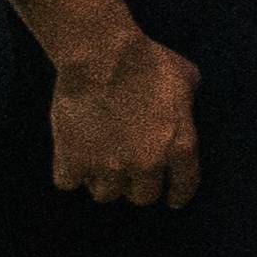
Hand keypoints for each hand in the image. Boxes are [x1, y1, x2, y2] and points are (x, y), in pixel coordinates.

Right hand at [49, 25, 205, 209]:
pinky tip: (72, 159)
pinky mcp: (73, 161)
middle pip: (142, 197)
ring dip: (103, 181)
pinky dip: (70, 173)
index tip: (171, 199)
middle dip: (137, 185)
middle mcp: (146, 165)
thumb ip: (187, 104)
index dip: (177, 194)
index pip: (183, 188)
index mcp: (179, 147)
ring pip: (105, 194)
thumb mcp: (186, 79)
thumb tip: (182, 108)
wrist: (103, 57)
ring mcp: (108, 167)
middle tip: (128, 170)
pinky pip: (69, 182)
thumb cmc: (148, 61)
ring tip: (100, 163)